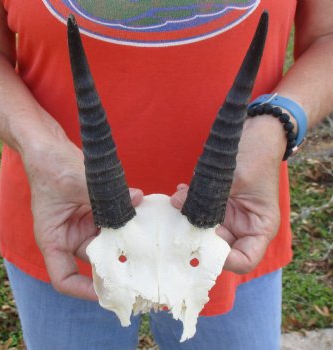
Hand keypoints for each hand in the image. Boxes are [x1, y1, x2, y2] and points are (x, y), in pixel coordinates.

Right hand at [22, 134, 142, 299]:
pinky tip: (141, 213)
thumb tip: (137, 199)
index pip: (64, 277)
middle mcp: (70, 236)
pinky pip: (113, 220)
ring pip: (108, 239)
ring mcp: (84, 224)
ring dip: (125, 237)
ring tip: (146, 238)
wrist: (51, 148)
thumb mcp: (76, 183)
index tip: (107, 294)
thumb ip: (106, 195)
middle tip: (141, 264)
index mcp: (54, 239)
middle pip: (94, 259)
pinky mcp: (95, 212)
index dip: (83, 290)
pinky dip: (125, 218)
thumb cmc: (52, 167)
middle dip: (116, 260)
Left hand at [171, 115, 286, 273]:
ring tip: (181, 200)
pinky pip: (200, 211)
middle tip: (180, 224)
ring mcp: (229, 216)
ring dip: (190, 218)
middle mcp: (244, 227)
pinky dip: (190, 204)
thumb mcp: (236, 179)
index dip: (224, 261)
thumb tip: (178, 204)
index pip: (244, 260)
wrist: (256, 134)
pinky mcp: (217, 204)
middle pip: (220, 248)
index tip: (201, 247)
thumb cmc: (256, 156)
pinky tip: (182, 191)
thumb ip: (209, 196)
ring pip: (205, 230)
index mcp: (260, 228)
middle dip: (198, 237)